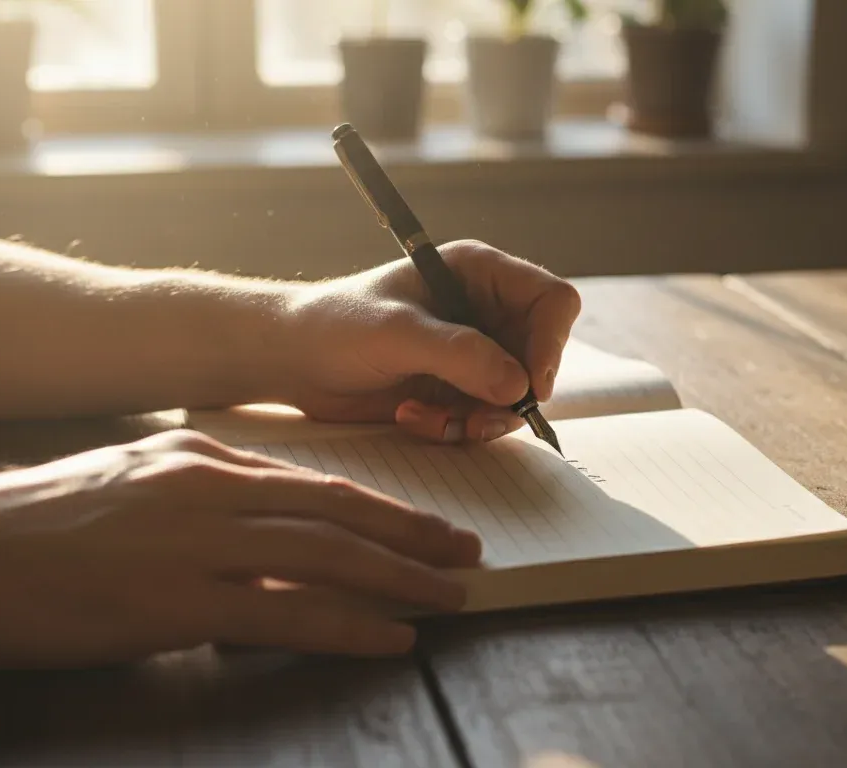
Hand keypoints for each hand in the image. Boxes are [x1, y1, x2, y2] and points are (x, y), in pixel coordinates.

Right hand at [0, 430, 480, 670]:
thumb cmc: (38, 524)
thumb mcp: (133, 481)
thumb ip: (202, 493)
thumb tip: (260, 519)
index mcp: (203, 456)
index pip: (316, 483)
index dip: (381, 508)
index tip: (425, 525)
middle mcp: (213, 488)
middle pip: (339, 512)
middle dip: (412, 537)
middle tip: (466, 555)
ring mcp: (198, 542)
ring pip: (326, 556)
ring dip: (399, 579)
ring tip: (451, 596)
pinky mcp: (178, 600)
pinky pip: (286, 613)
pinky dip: (348, 625)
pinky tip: (390, 636)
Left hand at [270, 240, 580, 442]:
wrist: (294, 360)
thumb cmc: (335, 325)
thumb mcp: (395, 333)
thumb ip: (458, 354)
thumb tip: (518, 385)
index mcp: (479, 273)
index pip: (552, 301)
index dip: (550, 343)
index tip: (528, 385)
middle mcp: (486, 310)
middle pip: (542, 357)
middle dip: (510, 394)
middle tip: (473, 416)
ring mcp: (476, 352)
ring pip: (518, 396)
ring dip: (478, 418)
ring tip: (428, 416)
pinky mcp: (459, 388)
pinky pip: (487, 418)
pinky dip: (457, 429)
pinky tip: (414, 417)